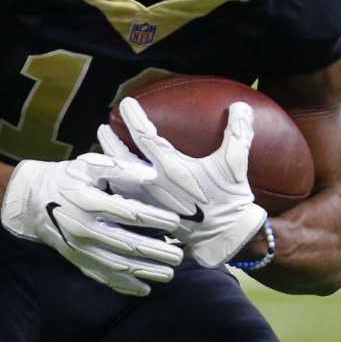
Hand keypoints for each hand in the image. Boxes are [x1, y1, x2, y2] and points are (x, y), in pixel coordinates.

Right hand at [1, 153, 183, 295]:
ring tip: (169, 273)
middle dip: (155, 252)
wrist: (31, 200)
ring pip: (117, 265)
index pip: (128, 213)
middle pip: (126, 244)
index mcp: (88, 201)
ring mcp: (80, 248)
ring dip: (145, 272)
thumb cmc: (66, 178)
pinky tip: (144, 289)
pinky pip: (102, 276)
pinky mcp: (77, 260)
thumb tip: (152, 175)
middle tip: (179, 256)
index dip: (154, 218)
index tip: (175, 222)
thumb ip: (120, 169)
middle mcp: (84, 228)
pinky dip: (123, 285)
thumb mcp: (89, 165)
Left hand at [98, 98, 267, 268]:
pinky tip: (113, 185)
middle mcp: (155, 184)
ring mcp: (151, 202)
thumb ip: (238, 132)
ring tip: (99, 155)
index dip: (135, 118)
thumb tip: (240, 105)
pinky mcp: (153, 215)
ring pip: (121, 181)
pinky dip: (118, 189)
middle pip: (122, 160)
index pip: (146, 137)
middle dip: (110, 143)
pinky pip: (128, 199)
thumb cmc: (229, 199)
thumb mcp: (235, 163)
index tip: (125, 103)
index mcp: (172, 168)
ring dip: (108, 166)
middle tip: (102, 127)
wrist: (226, 237)